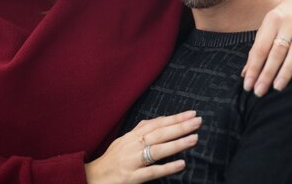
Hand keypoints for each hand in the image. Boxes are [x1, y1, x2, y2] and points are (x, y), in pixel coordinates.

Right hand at [85, 110, 200, 183]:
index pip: (157, 124)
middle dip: (180, 126)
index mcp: (132, 136)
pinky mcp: (132, 177)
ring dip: (177, 144)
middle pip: (159, 133)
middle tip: (198, 121)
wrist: (92, 177)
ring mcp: (132, 161)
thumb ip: (139, 131)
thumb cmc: (111, 160)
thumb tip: (158, 120)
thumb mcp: (123, 141)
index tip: (191, 113)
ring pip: (157, 150)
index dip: (174, 118)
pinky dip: (167, 168)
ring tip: (194, 139)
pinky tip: (181, 164)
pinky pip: (151, 172)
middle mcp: (133, 146)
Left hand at [242, 0, 291, 96]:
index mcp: (271, 20)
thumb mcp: (267, 28)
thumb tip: (246, 73)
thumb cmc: (282, 20)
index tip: (248, 85)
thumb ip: (258, 49)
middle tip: (260, 91)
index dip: (254, 67)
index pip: (260, 48)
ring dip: (286, 70)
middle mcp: (288, 22)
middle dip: (267, 73)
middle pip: (277, 51)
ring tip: (277, 87)